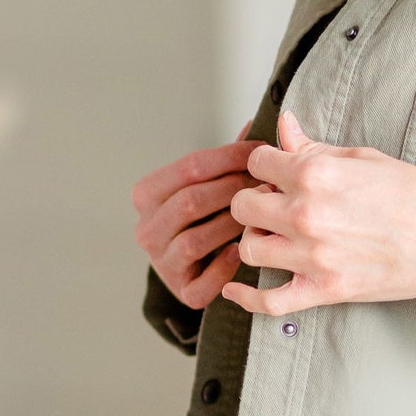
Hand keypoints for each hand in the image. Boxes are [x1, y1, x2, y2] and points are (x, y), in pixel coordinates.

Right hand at [132, 126, 274, 310]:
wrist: (194, 264)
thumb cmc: (206, 214)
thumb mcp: (211, 181)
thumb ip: (230, 157)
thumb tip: (259, 123)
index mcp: (147, 194)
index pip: (190, 167)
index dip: (230, 156)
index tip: (262, 151)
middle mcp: (146, 229)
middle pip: (191, 201)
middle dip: (234, 189)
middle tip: (269, 183)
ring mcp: (161, 263)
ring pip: (195, 241)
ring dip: (232, 225)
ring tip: (262, 214)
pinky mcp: (182, 292)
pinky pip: (202, 283)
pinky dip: (223, 267)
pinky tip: (242, 251)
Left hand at [221, 108, 415, 319]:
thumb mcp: (364, 158)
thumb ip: (316, 146)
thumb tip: (286, 126)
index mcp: (316, 174)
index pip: (257, 162)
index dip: (265, 164)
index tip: (275, 172)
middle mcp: (306, 214)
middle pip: (243, 206)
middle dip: (253, 200)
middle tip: (272, 203)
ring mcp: (312, 256)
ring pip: (248, 249)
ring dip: (256, 239)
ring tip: (273, 236)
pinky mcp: (324, 290)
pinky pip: (268, 301)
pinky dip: (246, 298)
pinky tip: (235, 289)